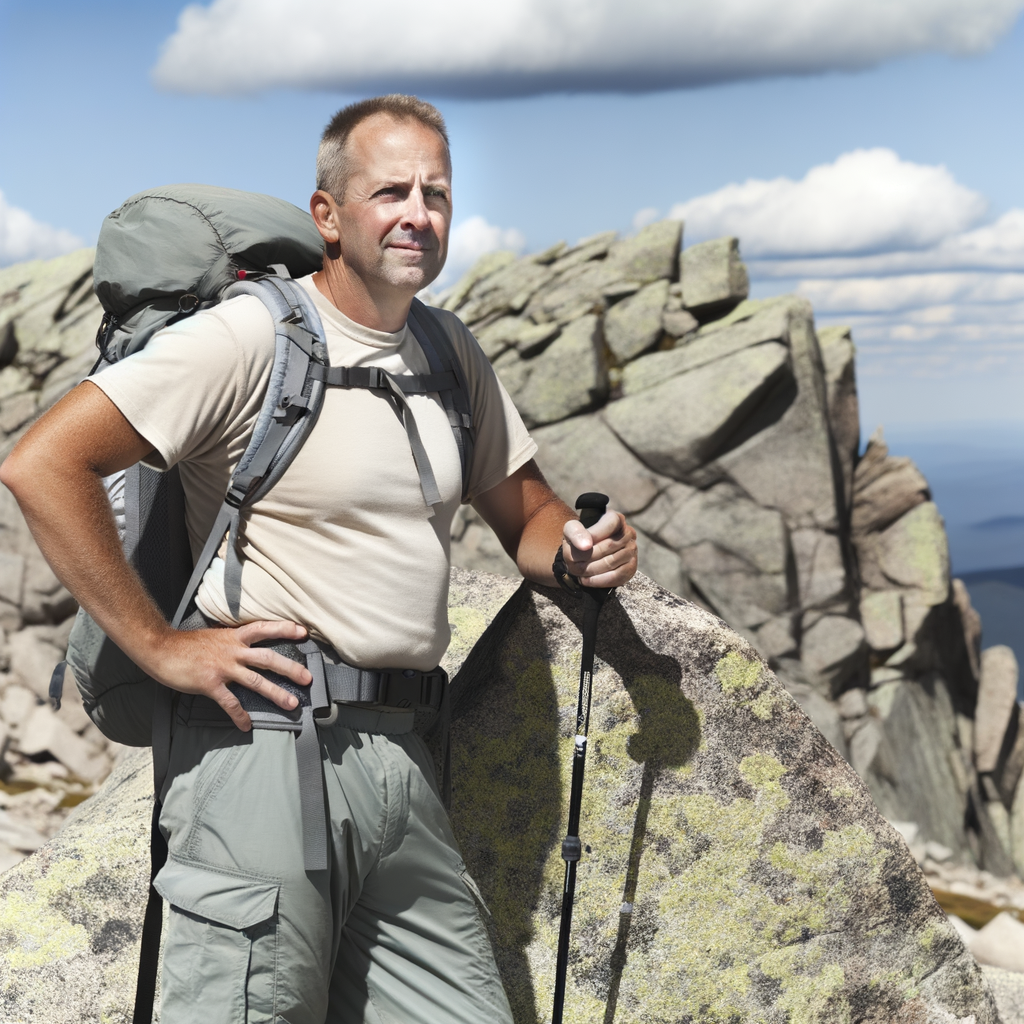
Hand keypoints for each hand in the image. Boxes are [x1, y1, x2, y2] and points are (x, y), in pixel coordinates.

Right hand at [147, 620, 312, 730]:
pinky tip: (247, 726)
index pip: (264, 628)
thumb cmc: (186, 645)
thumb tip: (246, 648)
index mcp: (234, 637)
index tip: (303, 632)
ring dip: (276, 693)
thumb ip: (232, 642)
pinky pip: (230, 702)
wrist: (160, 649)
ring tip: (292, 704)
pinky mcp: (210, 684)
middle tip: (308, 678)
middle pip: (268, 658)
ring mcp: (223, 668)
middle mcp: (233, 651)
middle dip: (291, 668)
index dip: (284, 629)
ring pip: (256, 681)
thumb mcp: (214, 637)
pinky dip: (240, 715)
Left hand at [562, 510, 637, 588]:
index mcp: (616, 519)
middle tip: (572, 563)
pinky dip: (599, 581)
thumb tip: (586, 546)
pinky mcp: (631, 568)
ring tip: (578, 571)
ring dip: (591, 570)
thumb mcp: (572, 529)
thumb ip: (576, 532)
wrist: (585, 553)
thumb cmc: (580, 538)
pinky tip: (586, 580)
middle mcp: (628, 533)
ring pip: (612, 562)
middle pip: (609, 546)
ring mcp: (632, 551)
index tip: (580, 546)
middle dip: (587, 557)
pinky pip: (617, 577)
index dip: (594, 535)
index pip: (610, 524)